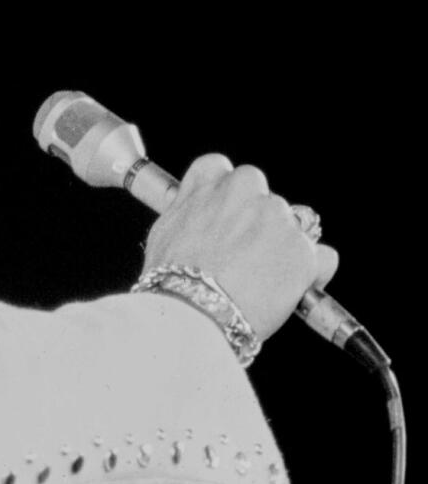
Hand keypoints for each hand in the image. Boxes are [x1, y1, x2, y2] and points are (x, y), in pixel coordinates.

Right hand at [143, 154, 339, 341]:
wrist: (191, 313)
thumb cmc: (170, 281)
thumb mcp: (163, 233)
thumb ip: (188, 210)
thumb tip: (200, 211)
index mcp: (210, 183)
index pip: (223, 169)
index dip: (227, 196)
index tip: (226, 216)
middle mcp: (246, 191)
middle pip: (263, 195)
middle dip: (259, 221)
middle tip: (244, 256)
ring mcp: (278, 219)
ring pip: (292, 227)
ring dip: (282, 249)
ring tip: (258, 283)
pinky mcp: (303, 250)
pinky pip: (321, 258)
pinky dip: (311, 273)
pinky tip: (289, 291)